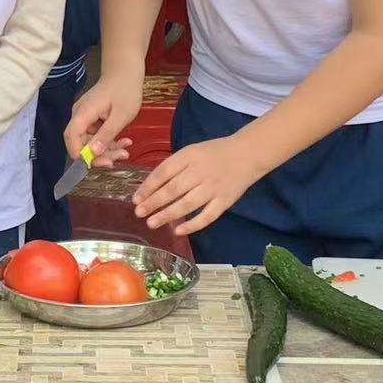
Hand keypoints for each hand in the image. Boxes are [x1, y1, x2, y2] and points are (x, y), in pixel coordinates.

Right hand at [64, 71, 141, 168]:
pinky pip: (97, 135)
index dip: (81, 155)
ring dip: (107, 149)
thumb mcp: (120, 116)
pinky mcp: (92, 119)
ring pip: (90, 141)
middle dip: (99, 154)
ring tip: (125, 150)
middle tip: (120, 157)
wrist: (126, 72)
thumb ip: (106, 135)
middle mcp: (80, 116)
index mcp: (83, 113)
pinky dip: (109, 141)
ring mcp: (86, 117)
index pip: (72, 139)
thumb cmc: (125, 90)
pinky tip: (124, 142)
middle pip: (81, 143)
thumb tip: (92, 154)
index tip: (100, 163)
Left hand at [132, 136, 263, 236]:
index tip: (135, 199)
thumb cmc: (214, 153)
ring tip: (151, 223)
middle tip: (138, 213)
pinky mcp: (225, 201)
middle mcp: (200, 172)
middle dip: (153, 202)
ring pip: (187, 204)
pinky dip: (192, 225)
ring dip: (167, 215)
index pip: (164, 172)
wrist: (247, 154)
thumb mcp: (192, 151)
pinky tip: (178, 231)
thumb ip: (174, 167)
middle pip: (173, 189)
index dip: (148, 187)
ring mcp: (213, 188)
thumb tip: (151, 187)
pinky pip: (207, 216)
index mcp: (189, 156)